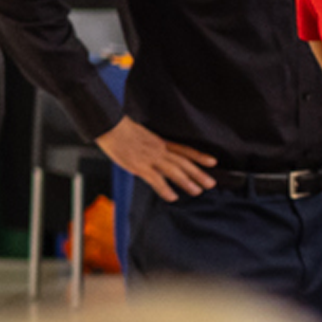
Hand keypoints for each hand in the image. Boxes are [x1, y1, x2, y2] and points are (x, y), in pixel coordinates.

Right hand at [95, 114, 210, 197]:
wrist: (109, 125)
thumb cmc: (122, 130)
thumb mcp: (143, 135)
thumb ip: (153, 147)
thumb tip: (160, 156)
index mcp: (160, 142)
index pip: (184, 150)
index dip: (199, 156)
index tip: (212, 162)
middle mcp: (159, 150)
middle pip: (183, 162)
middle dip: (198, 173)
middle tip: (211, 183)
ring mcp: (150, 158)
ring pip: (174, 171)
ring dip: (187, 182)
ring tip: (197, 191)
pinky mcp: (139, 166)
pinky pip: (155, 179)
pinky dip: (165, 189)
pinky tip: (173, 196)